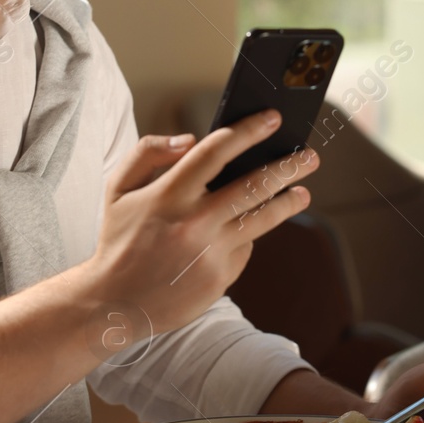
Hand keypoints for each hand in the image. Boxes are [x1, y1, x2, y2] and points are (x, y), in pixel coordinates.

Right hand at [74, 109, 320, 334]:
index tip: (273, 118)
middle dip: (288, 165)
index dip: (249, 130)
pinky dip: (248, 235)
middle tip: (309, 155)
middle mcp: (195, 220)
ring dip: (288, 201)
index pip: (217, 150)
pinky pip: (245, 247)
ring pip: (263, 218)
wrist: (114, 304)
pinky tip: (249, 230)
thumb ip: (148, 153)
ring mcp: (212, 251)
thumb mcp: (118, 189)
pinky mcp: (221, 276)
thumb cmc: (119, 240)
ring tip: (302, 191)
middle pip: (255, 183)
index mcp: (169, 193)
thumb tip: (190, 139)